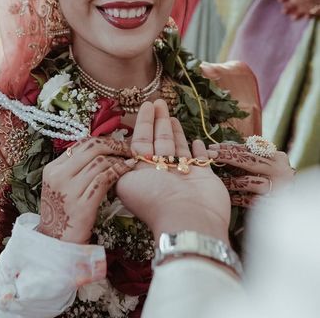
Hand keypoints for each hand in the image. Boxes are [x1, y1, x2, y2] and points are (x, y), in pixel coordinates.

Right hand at [38, 137, 133, 243]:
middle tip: (127, 148)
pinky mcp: (82, 206)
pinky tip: (128, 170)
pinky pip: (104, 179)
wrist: (56, 245)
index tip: (117, 144)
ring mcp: (69, 191)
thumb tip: (99, 149)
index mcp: (53, 169)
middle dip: (114, 145)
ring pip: (100, 162)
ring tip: (130, 161)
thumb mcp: (60, 186)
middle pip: (92, 148)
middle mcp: (59, 176)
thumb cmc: (63, 214)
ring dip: (119, 159)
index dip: (103, 140)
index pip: (81, 144)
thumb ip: (74, 168)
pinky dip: (119, 171)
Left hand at [116, 100, 230, 243]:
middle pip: (159, 141)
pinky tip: (196, 140)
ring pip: (177, 147)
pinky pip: (199, 159)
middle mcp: (162, 172)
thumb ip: (121, 166)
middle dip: (158, 121)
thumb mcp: (126, 183)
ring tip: (170, 114)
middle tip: (159, 101)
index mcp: (143, 172)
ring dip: (174, 131)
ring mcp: (184, 175)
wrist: (188, 219)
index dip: (143, 124)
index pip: (141, 142)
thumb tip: (117, 155)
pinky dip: (198, 150)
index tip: (145, 106)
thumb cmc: (155, 200)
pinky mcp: (204, 177)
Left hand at [207, 142, 294, 207]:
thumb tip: (225, 147)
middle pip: (248, 160)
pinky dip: (237, 197)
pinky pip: (250, 200)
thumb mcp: (269, 164)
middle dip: (226, 157)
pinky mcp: (273, 203)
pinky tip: (226, 196)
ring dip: (230, 180)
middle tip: (209, 155)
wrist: (296, 208)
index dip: (228, 147)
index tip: (212, 147)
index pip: (249, 149)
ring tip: (216, 179)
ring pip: (249, 181)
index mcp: (276, 158)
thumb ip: (252, 156)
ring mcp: (277, 187)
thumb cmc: (275, 180)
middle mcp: (279, 170)